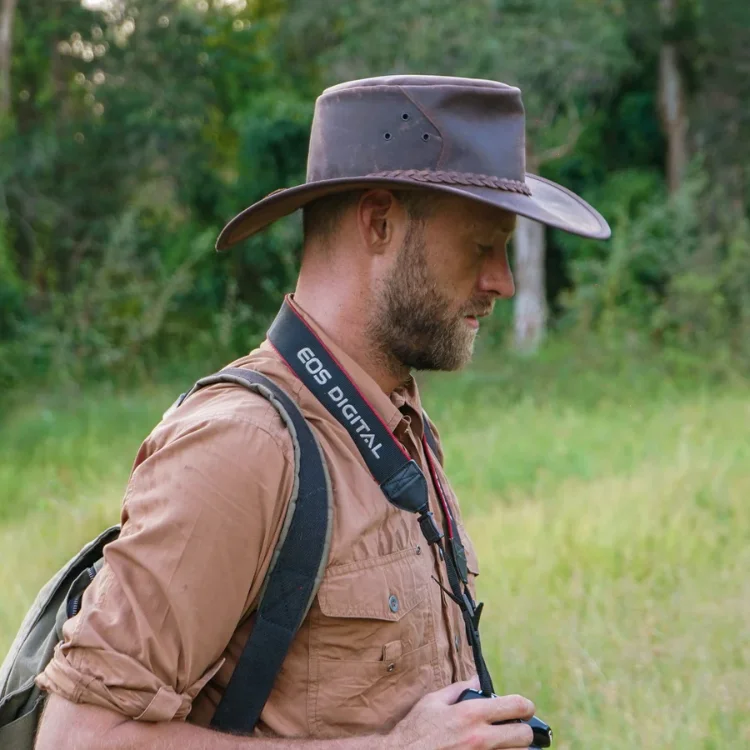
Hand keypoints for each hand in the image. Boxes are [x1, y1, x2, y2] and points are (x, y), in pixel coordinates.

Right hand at [387, 676, 535, 749]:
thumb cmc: (415, 730)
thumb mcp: (433, 702)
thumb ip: (458, 689)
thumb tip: (476, 679)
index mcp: (470, 714)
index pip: (514, 706)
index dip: (526, 706)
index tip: (526, 708)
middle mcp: (480, 738)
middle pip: (524, 735)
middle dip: (524, 730)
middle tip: (517, 729)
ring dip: (516, 749)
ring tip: (508, 744)